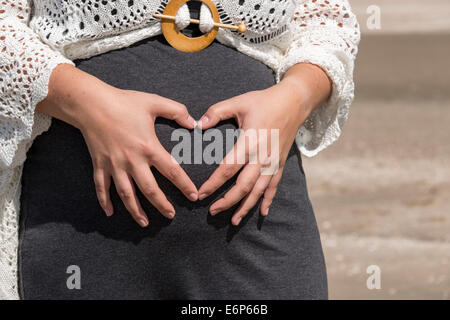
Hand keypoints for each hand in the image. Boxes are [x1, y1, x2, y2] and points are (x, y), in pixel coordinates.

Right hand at [37, 64, 198, 226]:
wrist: (91, 103)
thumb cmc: (124, 102)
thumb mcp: (154, 102)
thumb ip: (177, 111)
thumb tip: (194, 122)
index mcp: (149, 147)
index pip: (171, 171)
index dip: (184, 185)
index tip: (193, 197)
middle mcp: (132, 161)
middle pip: (150, 190)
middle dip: (162, 205)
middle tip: (171, 215)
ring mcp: (114, 165)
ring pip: (126, 194)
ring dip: (135, 210)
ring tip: (145, 223)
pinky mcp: (100, 165)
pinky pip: (101, 187)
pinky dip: (104, 201)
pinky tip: (110, 213)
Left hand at [197, 63, 330, 225]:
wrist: (294, 102)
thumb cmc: (264, 101)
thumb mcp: (239, 102)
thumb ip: (216, 112)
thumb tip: (197, 124)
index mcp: (249, 142)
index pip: (228, 169)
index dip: (213, 184)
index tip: (200, 194)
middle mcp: (262, 157)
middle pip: (243, 186)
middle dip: (227, 202)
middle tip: (212, 212)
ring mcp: (273, 162)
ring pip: (259, 191)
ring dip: (246, 207)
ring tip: (234, 221)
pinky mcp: (280, 163)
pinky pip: (273, 186)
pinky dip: (268, 200)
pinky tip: (262, 213)